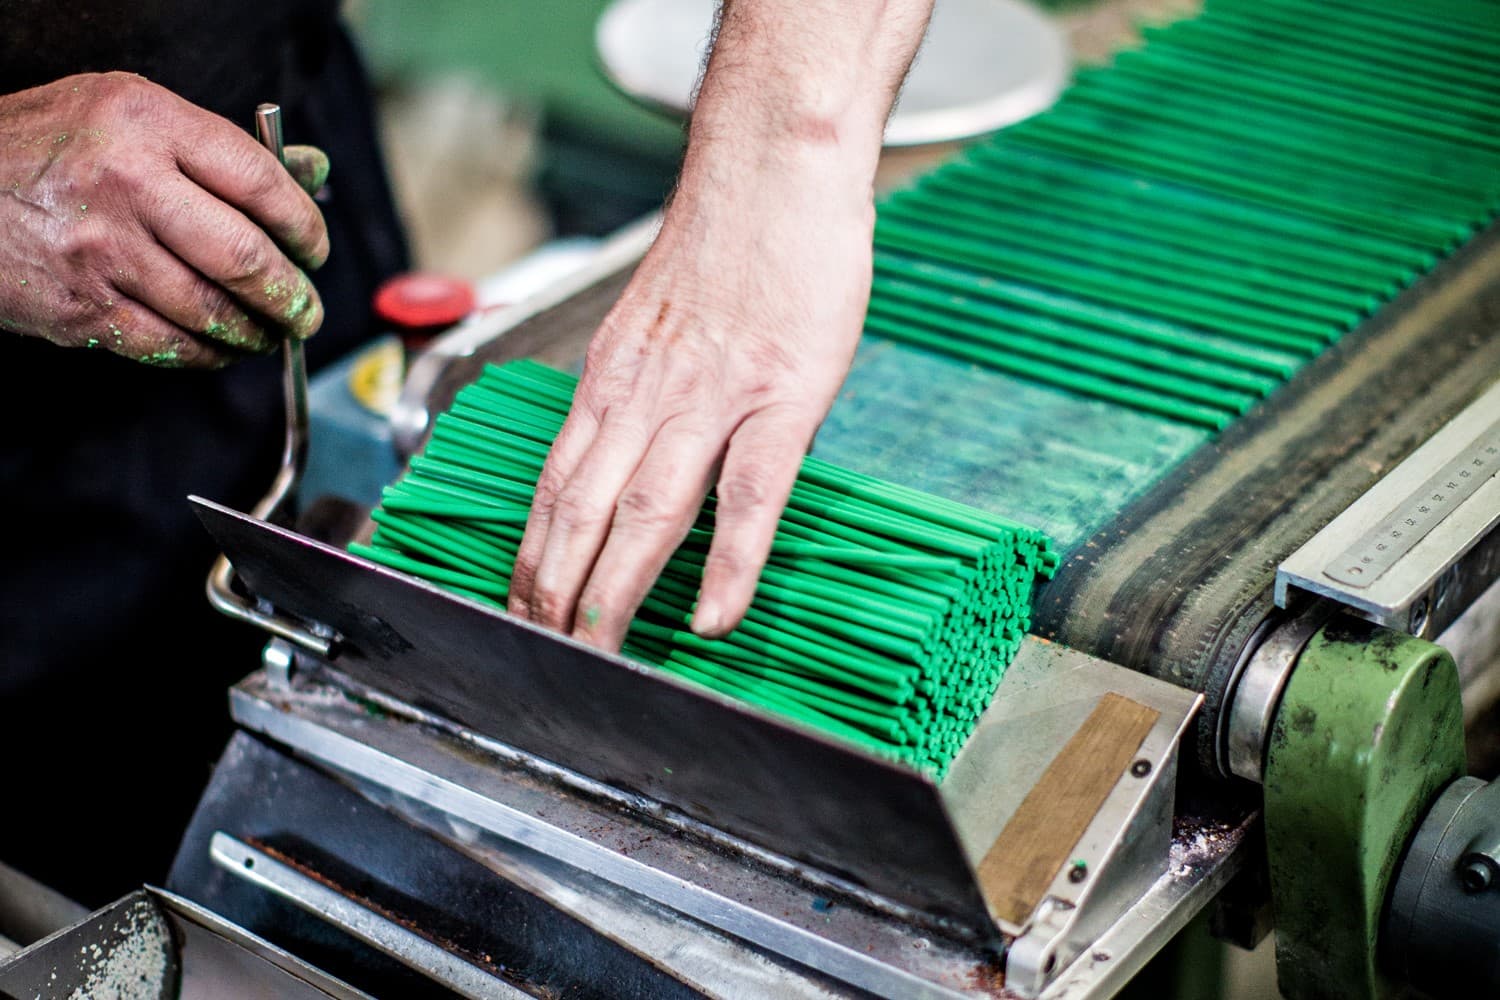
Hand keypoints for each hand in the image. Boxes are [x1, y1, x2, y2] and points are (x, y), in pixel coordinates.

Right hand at [0, 72, 329, 367]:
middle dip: (293, 296)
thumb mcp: (130, 116)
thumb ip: (223, 147)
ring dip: (255, 332)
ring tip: (269, 331)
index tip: (315, 249)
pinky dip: (207, 354)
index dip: (305, 225)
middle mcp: (125, 183)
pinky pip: (169, 344)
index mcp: (146, 123)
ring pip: (212, 310)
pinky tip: (220, 346)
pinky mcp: (80, 304)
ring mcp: (100, 249)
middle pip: (246, 257)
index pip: (260, 181)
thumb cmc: (48, 147)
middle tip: (306, 310)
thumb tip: (313, 170)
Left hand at [507, 148, 874, 650]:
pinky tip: (712, 617)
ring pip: (647, 512)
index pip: (555, 484)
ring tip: (600, 655)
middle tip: (541, 653)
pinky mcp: (780, 398)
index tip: (522, 606)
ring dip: (614, 592)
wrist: (773, 169)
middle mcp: (645, 395)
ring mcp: (712, 399)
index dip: (533, 554)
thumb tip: (628, 453)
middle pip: (584, 511)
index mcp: (611, 379)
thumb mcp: (653, 322)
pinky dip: (727, 563)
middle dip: (555, 591)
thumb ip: (637, 389)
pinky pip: (748, 496)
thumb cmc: (724, 245)